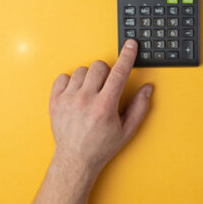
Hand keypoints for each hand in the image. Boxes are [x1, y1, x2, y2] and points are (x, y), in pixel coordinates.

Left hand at [47, 39, 151, 172]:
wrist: (75, 159)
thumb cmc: (101, 146)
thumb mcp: (127, 130)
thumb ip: (140, 107)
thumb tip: (147, 88)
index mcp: (105, 106)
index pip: (119, 72)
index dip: (127, 55)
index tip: (130, 44)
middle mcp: (85, 100)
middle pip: (99, 66)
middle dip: (106, 72)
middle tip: (106, 86)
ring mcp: (68, 99)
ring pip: (81, 70)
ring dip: (89, 78)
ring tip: (90, 93)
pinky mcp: (55, 101)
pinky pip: (63, 77)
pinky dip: (71, 82)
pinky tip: (76, 93)